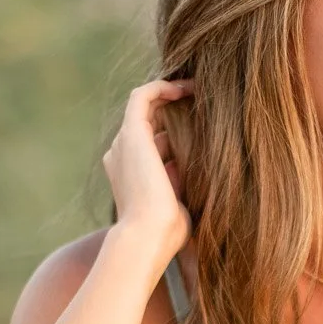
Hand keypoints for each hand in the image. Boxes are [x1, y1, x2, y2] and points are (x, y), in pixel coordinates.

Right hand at [103, 78, 194, 264]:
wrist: (148, 236)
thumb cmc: (166, 232)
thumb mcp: (177, 204)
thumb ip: (181, 184)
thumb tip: (193, 166)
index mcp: (128, 175)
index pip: (151, 145)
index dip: (174, 133)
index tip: (199, 126)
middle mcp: (121, 156)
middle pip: (147, 123)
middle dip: (172, 109)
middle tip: (201, 100)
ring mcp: (124, 144)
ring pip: (144, 107)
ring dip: (169, 94)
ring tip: (197, 88)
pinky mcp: (131, 133)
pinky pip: (142, 96)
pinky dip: (161, 87)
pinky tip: (185, 87)